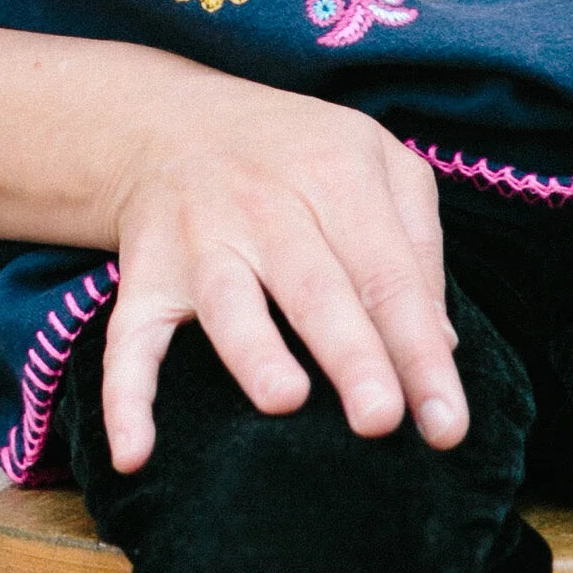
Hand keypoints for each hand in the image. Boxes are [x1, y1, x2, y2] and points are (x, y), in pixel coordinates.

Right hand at [99, 89, 466, 473]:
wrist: (170, 119)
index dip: (419, 350)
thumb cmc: (297, 154)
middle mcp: (264, 205)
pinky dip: (126, 397)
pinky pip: (129, 338)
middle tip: (382, 420)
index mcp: (335, 175)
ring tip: (285, 400)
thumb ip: (417, 244)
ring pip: (226, 301)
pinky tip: (134, 452)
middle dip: (350, 354)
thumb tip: (441, 344)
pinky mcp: (146, 275)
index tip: (446, 423)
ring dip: (252, 351)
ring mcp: (198, 239)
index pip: (388, 274)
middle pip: (314, 287)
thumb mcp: (375, 159)